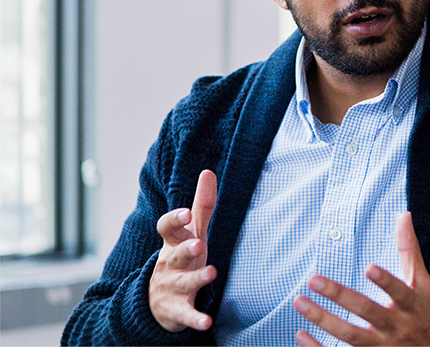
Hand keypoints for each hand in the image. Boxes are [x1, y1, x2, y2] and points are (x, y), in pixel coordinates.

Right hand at [149, 169, 217, 331]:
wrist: (155, 302)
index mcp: (173, 243)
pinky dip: (195, 319)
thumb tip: (208, 171)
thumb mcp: (190, 233)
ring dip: (196, 280)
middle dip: (185, 250)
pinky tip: (206, 322)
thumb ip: (202, 206)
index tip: (185, 213)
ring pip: (182, 283)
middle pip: (175, 255)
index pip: (167, 229)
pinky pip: (186, 315)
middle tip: (198, 244)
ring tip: (211, 273)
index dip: (174, 221)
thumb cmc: (179, 258)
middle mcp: (169, 264)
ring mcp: (171, 288)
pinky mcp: (176, 311)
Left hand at [292, 212, 429, 346]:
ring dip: (323, 320)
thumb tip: (403, 215)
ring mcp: (380, 346)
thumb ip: (409, 251)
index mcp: (410, 305)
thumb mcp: (421, 284)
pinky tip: (300, 334)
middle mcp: (395, 326)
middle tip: (313, 279)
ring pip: (350, 335)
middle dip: (340, 296)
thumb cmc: (420, 312)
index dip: (386, 281)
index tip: (369, 267)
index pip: (399, 292)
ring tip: (299, 301)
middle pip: (368, 312)